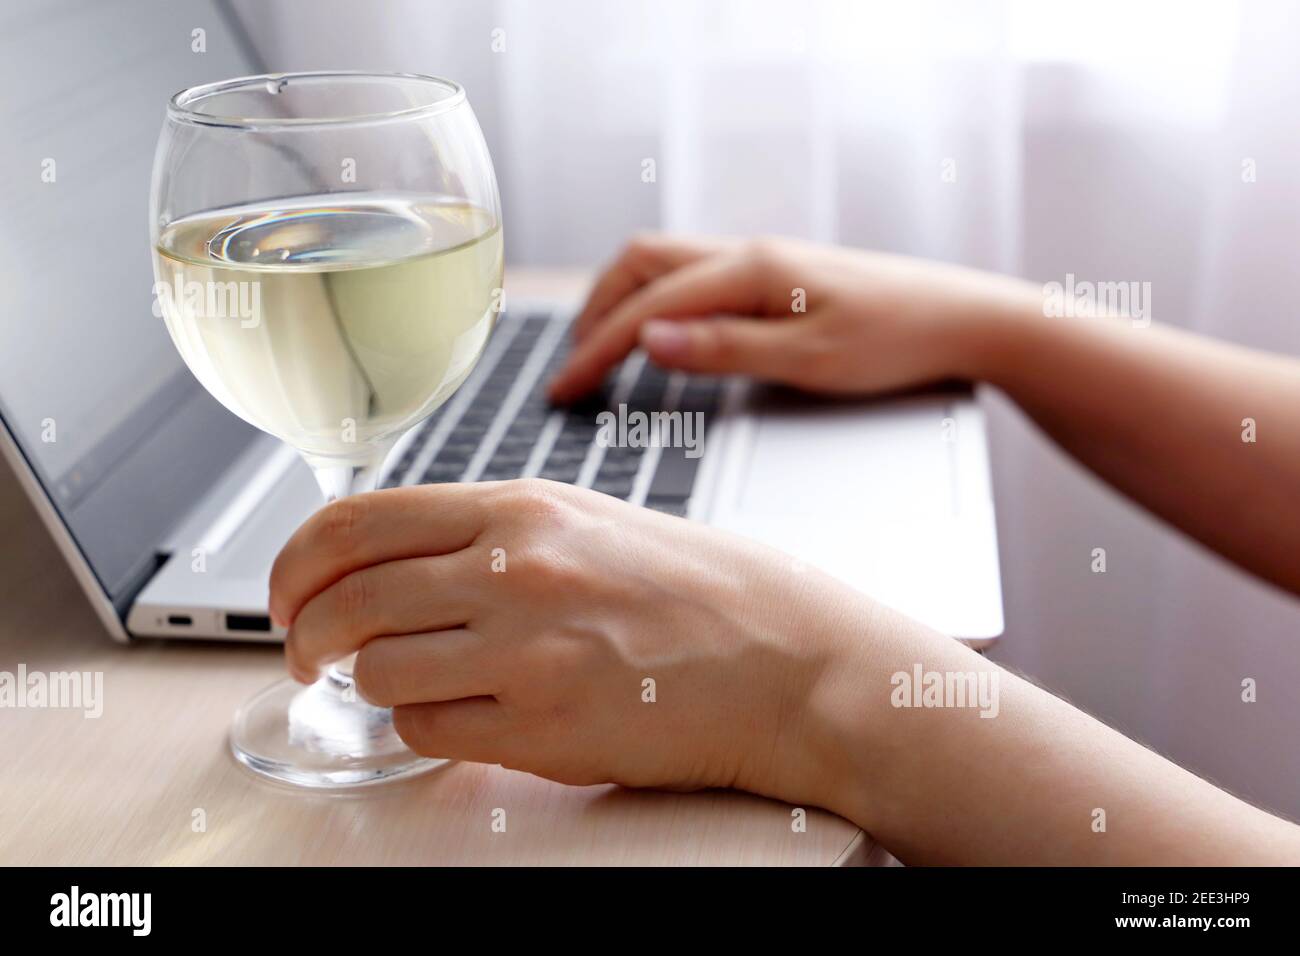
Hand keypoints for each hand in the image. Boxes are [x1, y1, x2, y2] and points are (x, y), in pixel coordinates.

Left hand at [267, 479, 874, 801]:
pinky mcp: (543, 727)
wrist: (777, 654)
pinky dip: (426, 727)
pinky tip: (465, 715)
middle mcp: (514, 571)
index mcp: (519, 509)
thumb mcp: (580, 522)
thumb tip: (377, 564)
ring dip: (375, 684)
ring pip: (378, 672)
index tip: (287, 596)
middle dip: (304, 637)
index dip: (295, 565)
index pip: (355, 524)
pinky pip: (429, 731)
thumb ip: (479, 535)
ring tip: (416, 682)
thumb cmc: (686, 588)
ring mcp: (527, 651)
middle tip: (307, 654)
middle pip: (346, 602)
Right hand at [547, 233, 1039, 401]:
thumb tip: (647, 342)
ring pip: (663, 265)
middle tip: (570, 371)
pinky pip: (693, 276)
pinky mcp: (775, 275)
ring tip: (598, 351)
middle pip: (640, 265)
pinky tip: (658, 335)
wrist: (963, 319)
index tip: (563, 390)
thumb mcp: (808, 358)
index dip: (597, 351)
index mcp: (750, 270)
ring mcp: (761, 260)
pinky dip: (656, 301)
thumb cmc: (897, 341)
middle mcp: (748, 253)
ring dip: (620, 303)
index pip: (647, 308)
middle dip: (593, 315)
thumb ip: (723, 349)